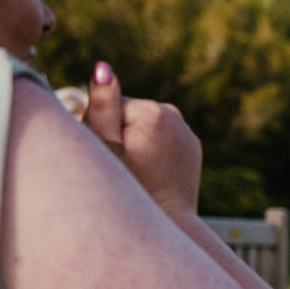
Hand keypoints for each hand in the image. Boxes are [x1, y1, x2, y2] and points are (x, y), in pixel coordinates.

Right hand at [82, 62, 202, 215]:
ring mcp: (186, 130)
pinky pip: (163, 140)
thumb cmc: (128, 186)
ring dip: (135, 141)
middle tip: (122, 164)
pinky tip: (153, 170)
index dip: (98, 128)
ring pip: (145, 126)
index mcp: (151, 110)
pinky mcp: (192, 146)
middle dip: (118, 133)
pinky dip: (154, 150)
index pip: (107, 105)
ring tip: (137, 170)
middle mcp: (174, 114)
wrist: (168, 222)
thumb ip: (101, 105)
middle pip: (128, 113)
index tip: (106, 152)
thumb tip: (103, 66)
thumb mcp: (105, 146)